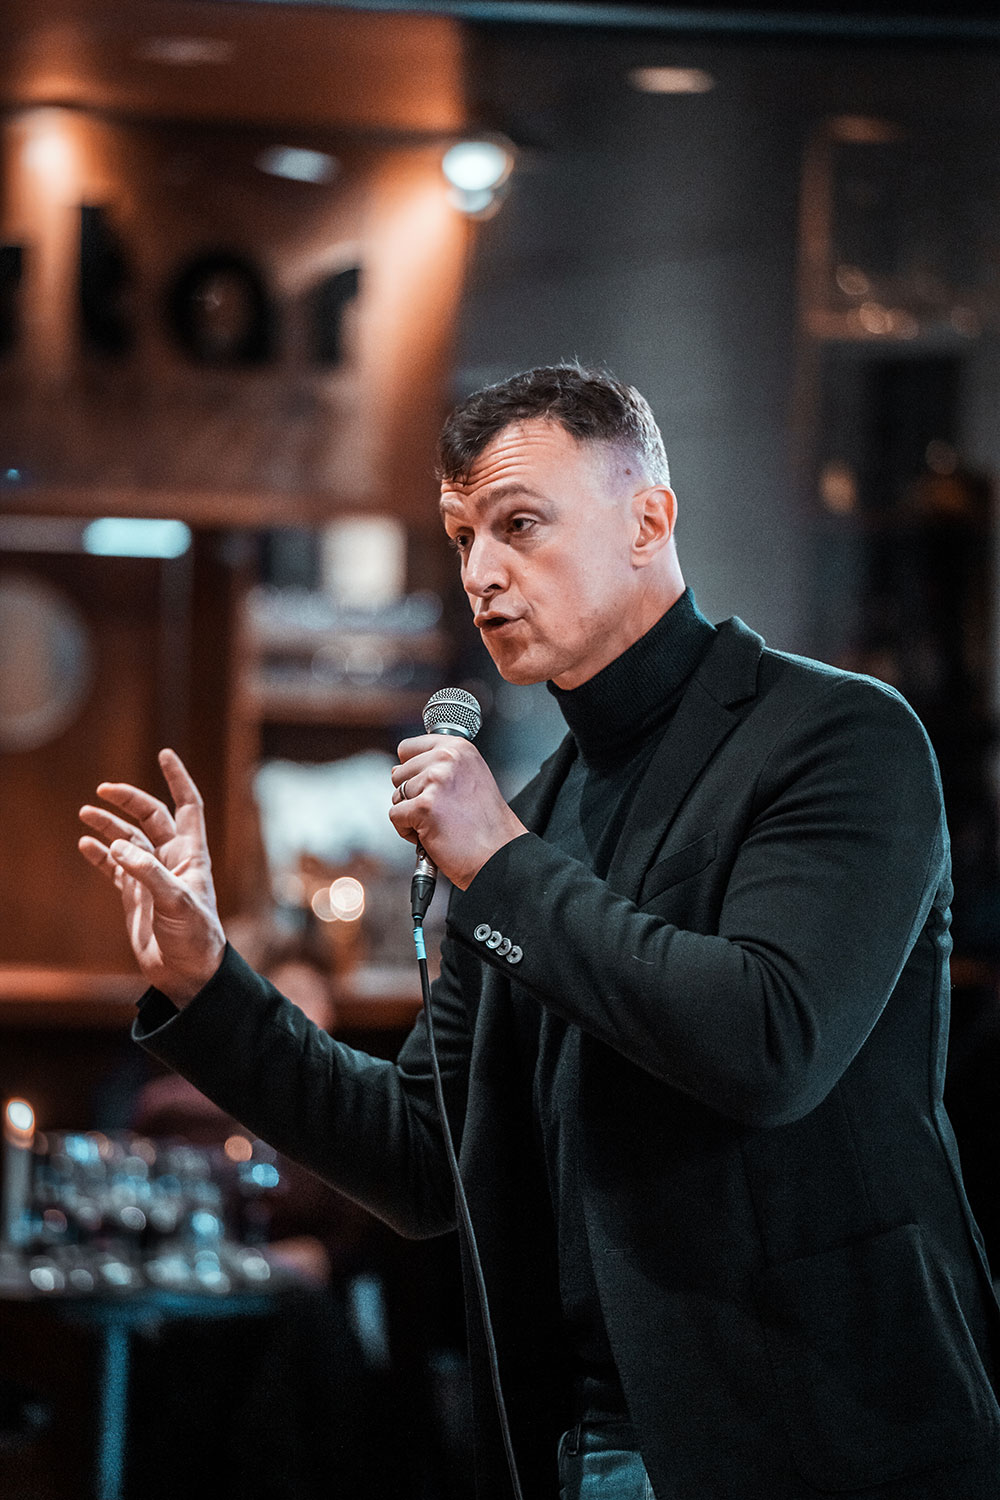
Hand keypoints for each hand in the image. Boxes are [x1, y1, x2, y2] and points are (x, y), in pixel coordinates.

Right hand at [78, 748, 225, 1006]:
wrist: (188, 973)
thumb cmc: (196, 937)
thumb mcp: (178, 903)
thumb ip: (148, 874)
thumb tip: (118, 847)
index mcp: (192, 855)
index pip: (188, 806)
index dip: (178, 780)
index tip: (165, 754)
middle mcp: (172, 860)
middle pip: (150, 818)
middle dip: (129, 800)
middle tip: (103, 790)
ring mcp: (151, 876)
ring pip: (128, 840)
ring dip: (109, 826)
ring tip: (85, 813)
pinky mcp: (135, 895)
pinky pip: (114, 868)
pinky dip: (99, 855)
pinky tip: (84, 845)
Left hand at [389, 735, 526, 888]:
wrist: (498, 855)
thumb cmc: (484, 824)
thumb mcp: (469, 778)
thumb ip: (436, 766)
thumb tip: (396, 768)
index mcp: (459, 748)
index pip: (409, 748)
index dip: (413, 771)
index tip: (430, 787)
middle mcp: (447, 758)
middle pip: (399, 773)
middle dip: (413, 796)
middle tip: (442, 811)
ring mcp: (435, 780)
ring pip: (396, 795)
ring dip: (411, 814)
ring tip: (440, 823)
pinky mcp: (424, 806)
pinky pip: (395, 815)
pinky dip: (408, 831)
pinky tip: (432, 834)